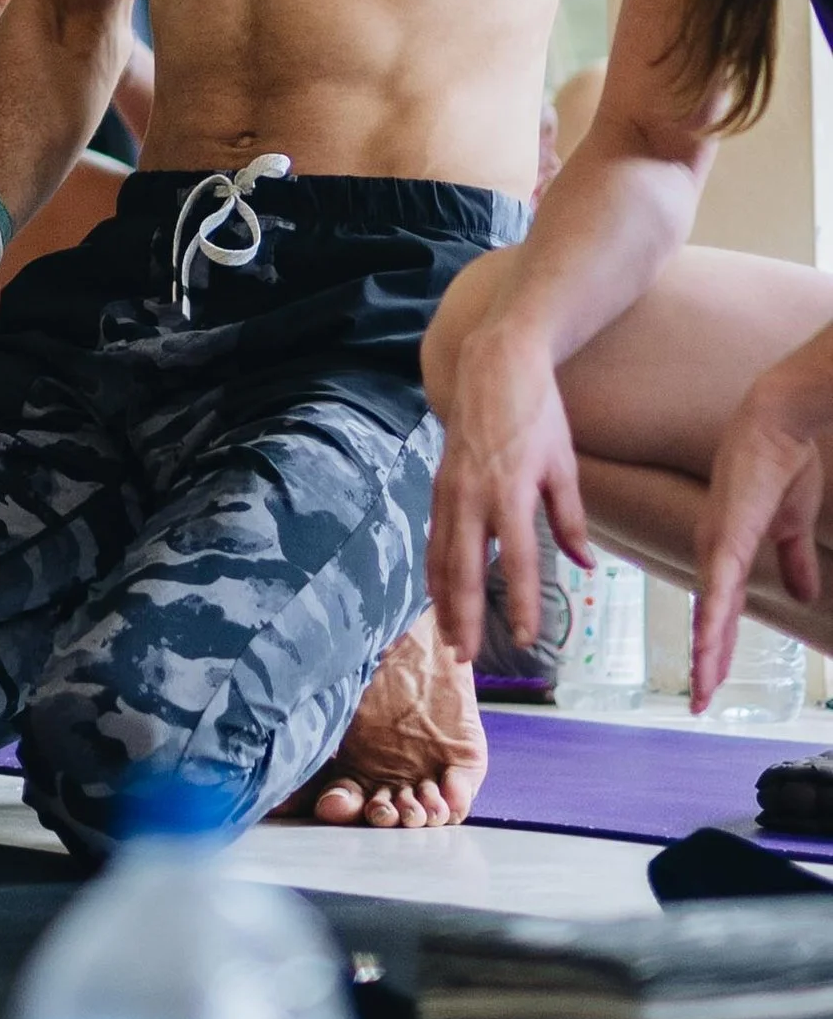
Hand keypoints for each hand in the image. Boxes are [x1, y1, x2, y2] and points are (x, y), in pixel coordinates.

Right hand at [427, 318, 591, 658]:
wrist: (494, 361)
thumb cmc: (537, 411)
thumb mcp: (564, 464)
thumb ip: (571, 519)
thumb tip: (584, 566)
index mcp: (512, 492)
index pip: (518, 561)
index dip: (521, 603)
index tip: (524, 639)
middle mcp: (474, 494)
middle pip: (466, 569)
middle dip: (465, 616)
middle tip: (467, 657)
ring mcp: (450, 488)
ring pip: (442, 555)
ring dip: (444, 600)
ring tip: (448, 638)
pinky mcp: (439, 480)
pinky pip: (434, 535)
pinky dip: (434, 568)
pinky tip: (437, 592)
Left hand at [692, 365, 830, 708]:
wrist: (780, 425)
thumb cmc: (783, 464)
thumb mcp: (792, 525)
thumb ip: (792, 559)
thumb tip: (801, 593)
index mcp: (728, 550)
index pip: (722, 609)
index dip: (718, 645)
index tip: (712, 679)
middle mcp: (714, 551)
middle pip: (709, 619)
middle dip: (706, 662)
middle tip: (699, 702)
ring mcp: (716, 544)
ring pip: (708, 611)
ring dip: (705, 653)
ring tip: (701, 691)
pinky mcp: (725, 535)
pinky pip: (718, 587)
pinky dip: (712, 619)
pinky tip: (706, 648)